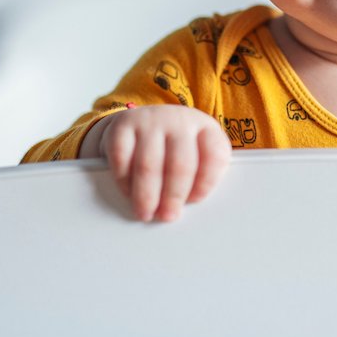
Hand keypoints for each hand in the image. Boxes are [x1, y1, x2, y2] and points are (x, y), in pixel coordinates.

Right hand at [81, 105, 231, 221]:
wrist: (143, 121)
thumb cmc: (174, 147)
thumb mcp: (195, 153)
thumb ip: (199, 176)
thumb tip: (191, 210)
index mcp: (206, 128)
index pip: (214, 156)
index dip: (206, 182)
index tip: (194, 201)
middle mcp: (180, 120)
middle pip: (180, 164)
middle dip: (173, 196)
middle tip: (167, 216)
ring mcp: (151, 120)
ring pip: (149, 164)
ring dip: (146, 195)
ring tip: (146, 213)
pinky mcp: (123, 124)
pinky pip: (122, 158)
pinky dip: (125, 181)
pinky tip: (129, 193)